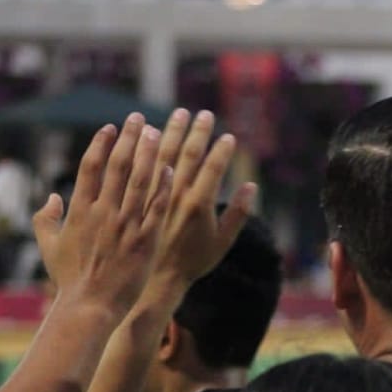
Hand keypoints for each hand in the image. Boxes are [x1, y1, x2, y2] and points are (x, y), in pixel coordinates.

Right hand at [33, 115, 171, 316]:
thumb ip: (46, 219)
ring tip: (158, 133)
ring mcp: (126, 225)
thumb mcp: (49, 246)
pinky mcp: (145, 240)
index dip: (102, 144)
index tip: (112, 128)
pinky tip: (173, 169)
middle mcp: (104, 212)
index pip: (92, 167)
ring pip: (141, 181)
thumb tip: (52, 197)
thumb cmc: (70, 280)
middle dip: (130, 139)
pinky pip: (157, 208)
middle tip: (140, 119)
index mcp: (80, 210)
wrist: (90, 306)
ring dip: (150, 155)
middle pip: (119, 167)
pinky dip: (163, 187)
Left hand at [145, 109, 256, 302]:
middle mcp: (176, 196)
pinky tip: (150, 133)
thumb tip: (251, 186)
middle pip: (187, 154)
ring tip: (177, 114)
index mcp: (199, 205)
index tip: (228, 136)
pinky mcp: (139, 197)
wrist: (157, 277)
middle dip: (196, 132)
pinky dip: (146, 148)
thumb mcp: (223, 242)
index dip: (222, 150)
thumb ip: (237, 213)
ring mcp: (156, 195)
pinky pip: (141, 167)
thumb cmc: (193, 262)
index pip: (213, 168)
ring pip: (163, 155)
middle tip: (202, 114)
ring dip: (171, 131)